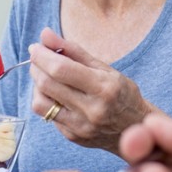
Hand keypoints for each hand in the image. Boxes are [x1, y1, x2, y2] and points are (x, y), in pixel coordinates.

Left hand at [29, 27, 163, 153]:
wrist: (136, 128)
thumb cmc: (121, 93)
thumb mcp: (104, 68)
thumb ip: (73, 50)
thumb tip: (45, 34)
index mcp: (104, 87)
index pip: (61, 69)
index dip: (42, 56)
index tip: (35, 46)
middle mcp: (92, 109)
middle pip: (47, 84)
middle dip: (36, 66)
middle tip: (37, 57)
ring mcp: (81, 126)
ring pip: (40, 103)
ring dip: (36, 84)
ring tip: (45, 75)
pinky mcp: (73, 136)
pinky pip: (48, 115)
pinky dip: (45, 100)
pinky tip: (55, 94)